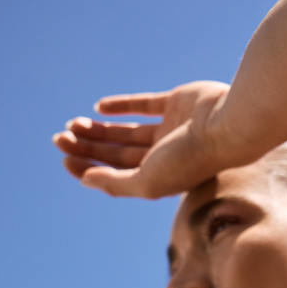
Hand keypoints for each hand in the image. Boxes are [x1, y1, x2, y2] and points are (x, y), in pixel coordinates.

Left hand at [52, 81, 244, 198]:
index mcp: (160, 178)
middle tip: (59, 138)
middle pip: (117, 153)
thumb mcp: (148, 182)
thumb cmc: (190, 160)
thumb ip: (116, 183)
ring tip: (73, 124)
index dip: (88, 167)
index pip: (116, 174)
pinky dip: (121, 106)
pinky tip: (99, 108)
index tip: (64, 158)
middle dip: (88, 147)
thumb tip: (85, 180)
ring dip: (99, 129)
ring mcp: (171, 129)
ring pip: (126, 131)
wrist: (227, 126)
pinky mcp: (176, 104)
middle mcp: (164, 155)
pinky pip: (144, 105)